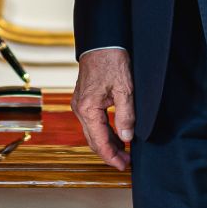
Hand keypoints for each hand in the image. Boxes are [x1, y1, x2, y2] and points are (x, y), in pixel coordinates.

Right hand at [72, 47, 134, 169]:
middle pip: (93, 140)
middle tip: (126, 163)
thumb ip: (125, 116)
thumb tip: (126, 138)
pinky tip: (116, 135)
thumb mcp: (125, 89)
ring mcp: (80, 104)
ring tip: (124, 152)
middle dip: (109, 153)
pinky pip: (92, 122)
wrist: (102, 41)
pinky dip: (104, 131)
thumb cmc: (112, 61)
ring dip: (107, 143)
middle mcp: (79, 108)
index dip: (111, 157)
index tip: (123, 166)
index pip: (99, 141)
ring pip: (92, 132)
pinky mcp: (84, 99)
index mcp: (87, 108)